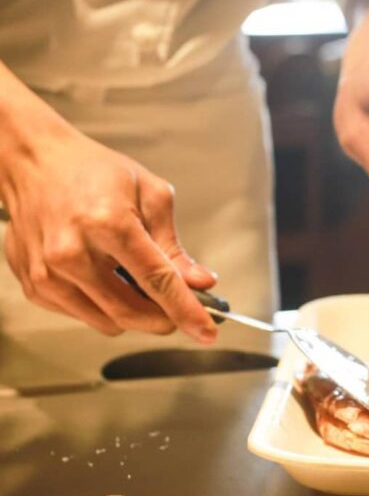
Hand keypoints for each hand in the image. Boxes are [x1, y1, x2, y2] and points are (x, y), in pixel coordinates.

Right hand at [0, 78, 217, 340]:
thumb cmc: (93, 172)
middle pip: (131, 312)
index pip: (156, 281)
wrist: (35, 163)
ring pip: (109, 322)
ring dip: (135, 314)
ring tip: (138, 281)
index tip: (207, 332)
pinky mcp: (35, 286)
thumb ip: (174, 247)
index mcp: (107, 223)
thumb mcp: (151, 196)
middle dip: (165, 318)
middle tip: (182, 309)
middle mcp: (72, 252)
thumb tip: (200, 283)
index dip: (186, 310)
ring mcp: (48, 273)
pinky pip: (84, 316)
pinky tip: (107, 277)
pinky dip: (105, 307)